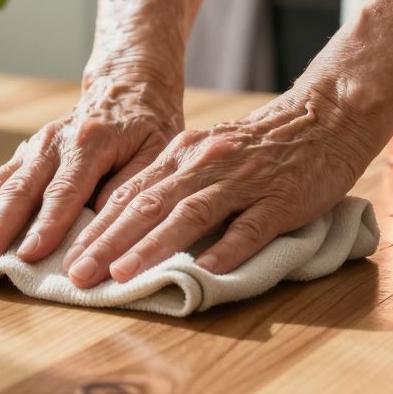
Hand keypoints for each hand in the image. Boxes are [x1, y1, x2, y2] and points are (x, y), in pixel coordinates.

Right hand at [0, 68, 181, 267]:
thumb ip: (132, 185)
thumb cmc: (146, 128)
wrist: (124, 88)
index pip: (65, 190)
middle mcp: (53, 143)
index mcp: (89, 142)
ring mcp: (32, 148)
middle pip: (19, 190)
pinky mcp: (22, 156)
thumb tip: (103, 222)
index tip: (29, 255)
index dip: (47, 225)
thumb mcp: (157, 151)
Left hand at [60, 87, 377, 287]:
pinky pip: (251, 226)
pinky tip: (205, 270)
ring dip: (152, 247)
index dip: (95, 230)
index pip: (128, 196)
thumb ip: (174, 187)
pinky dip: (226, 248)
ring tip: (123, 276)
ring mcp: (243, 181)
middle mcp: (204, 164)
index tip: (67, 261)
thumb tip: (127, 230)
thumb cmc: (260, 147)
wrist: (325, 117)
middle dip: (108, 244)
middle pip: (147, 207)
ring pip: (189, 215)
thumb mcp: (207, 157)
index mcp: (181, 156)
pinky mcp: (282, 198)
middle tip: (78, 276)